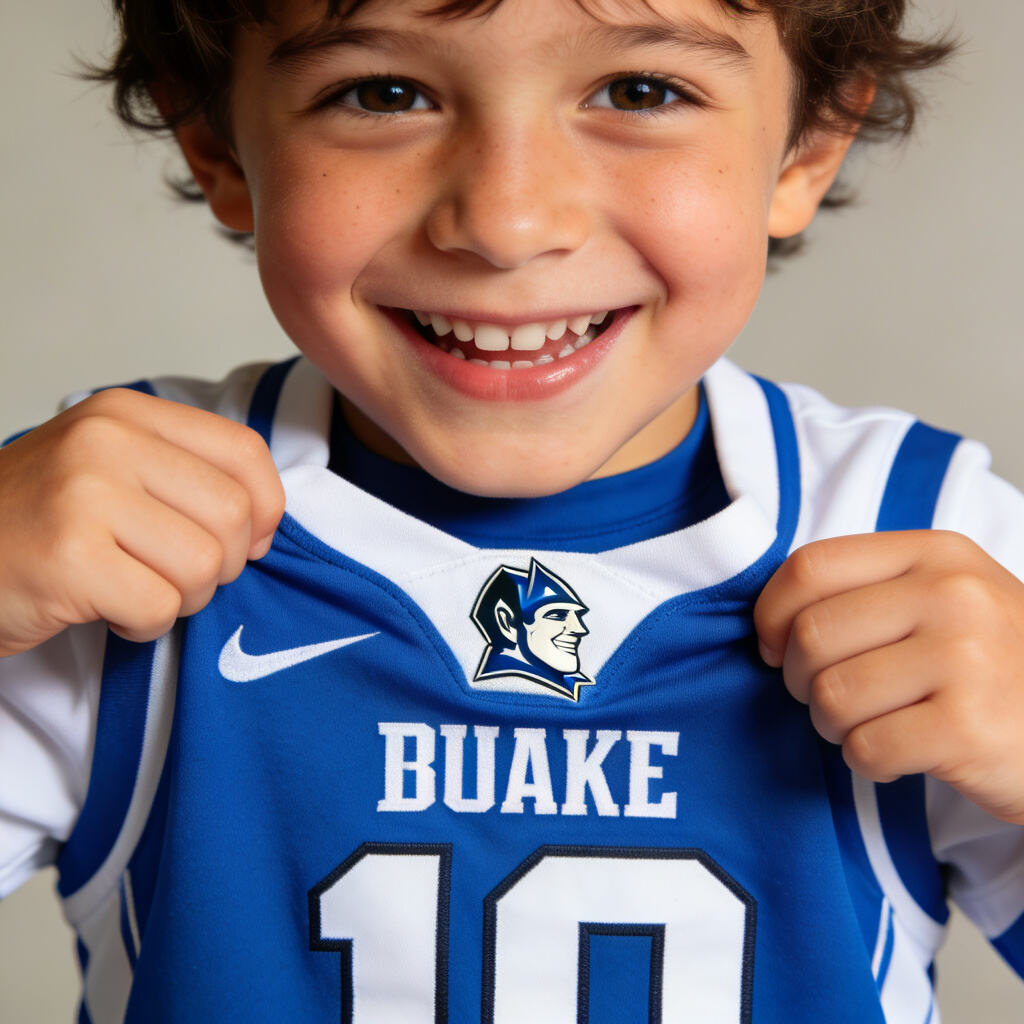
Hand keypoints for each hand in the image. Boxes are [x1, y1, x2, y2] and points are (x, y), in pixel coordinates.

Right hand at [0, 388, 284, 656]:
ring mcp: (84, 495)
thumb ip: (185, 477)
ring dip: (182, 598)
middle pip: (232, 515)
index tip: (249, 541)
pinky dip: (144, 624)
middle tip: (174, 575)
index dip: (266, 508)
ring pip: (205, 565)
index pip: (245, 452)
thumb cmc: (36, 525)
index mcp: (126, 415)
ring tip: (135, 590)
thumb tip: (266, 523)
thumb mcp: (109, 471)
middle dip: (221, 564)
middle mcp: (107, 441)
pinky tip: (108, 610)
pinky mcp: (67, 557)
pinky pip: (160, 606)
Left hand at [753, 531, 1023, 824]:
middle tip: (826, 696)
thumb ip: (869, 591)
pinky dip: (867, 761)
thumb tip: (768, 621)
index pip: (810, 566)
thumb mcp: (948, 598)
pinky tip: (900, 753)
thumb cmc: (998, 664)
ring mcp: (966, 660)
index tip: (771, 646)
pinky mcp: (970, 728)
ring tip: (870, 724)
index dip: (770, 612)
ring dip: (832, 724)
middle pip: (811, 635)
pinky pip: (866, 748)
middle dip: (798, 678)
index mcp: (936, 553)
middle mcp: (953, 596)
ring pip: (831, 696)